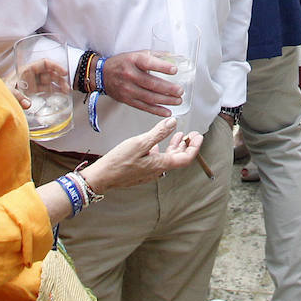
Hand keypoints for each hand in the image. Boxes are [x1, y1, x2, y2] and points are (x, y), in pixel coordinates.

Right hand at [83, 116, 203, 190]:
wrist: (102, 177)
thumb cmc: (119, 162)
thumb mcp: (140, 143)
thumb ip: (158, 133)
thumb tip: (173, 123)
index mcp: (160, 164)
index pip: (185, 158)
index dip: (194, 147)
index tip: (198, 136)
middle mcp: (157, 170)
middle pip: (178, 158)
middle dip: (187, 145)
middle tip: (192, 135)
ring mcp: (149, 171)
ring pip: (168, 159)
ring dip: (175, 146)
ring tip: (179, 135)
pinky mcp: (142, 171)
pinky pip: (158, 160)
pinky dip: (163, 150)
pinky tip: (158, 143)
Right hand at [102, 50, 183, 116]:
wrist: (102, 74)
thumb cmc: (122, 63)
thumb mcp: (137, 54)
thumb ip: (156, 56)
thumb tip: (175, 57)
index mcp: (134, 60)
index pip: (149, 63)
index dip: (162, 67)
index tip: (175, 70)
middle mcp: (130, 75)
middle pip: (151, 83)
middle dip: (168, 88)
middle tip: (180, 91)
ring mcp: (128, 89)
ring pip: (149, 97)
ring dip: (165, 100)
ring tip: (178, 101)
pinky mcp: (127, 99)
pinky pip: (143, 106)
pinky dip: (156, 110)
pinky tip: (167, 111)